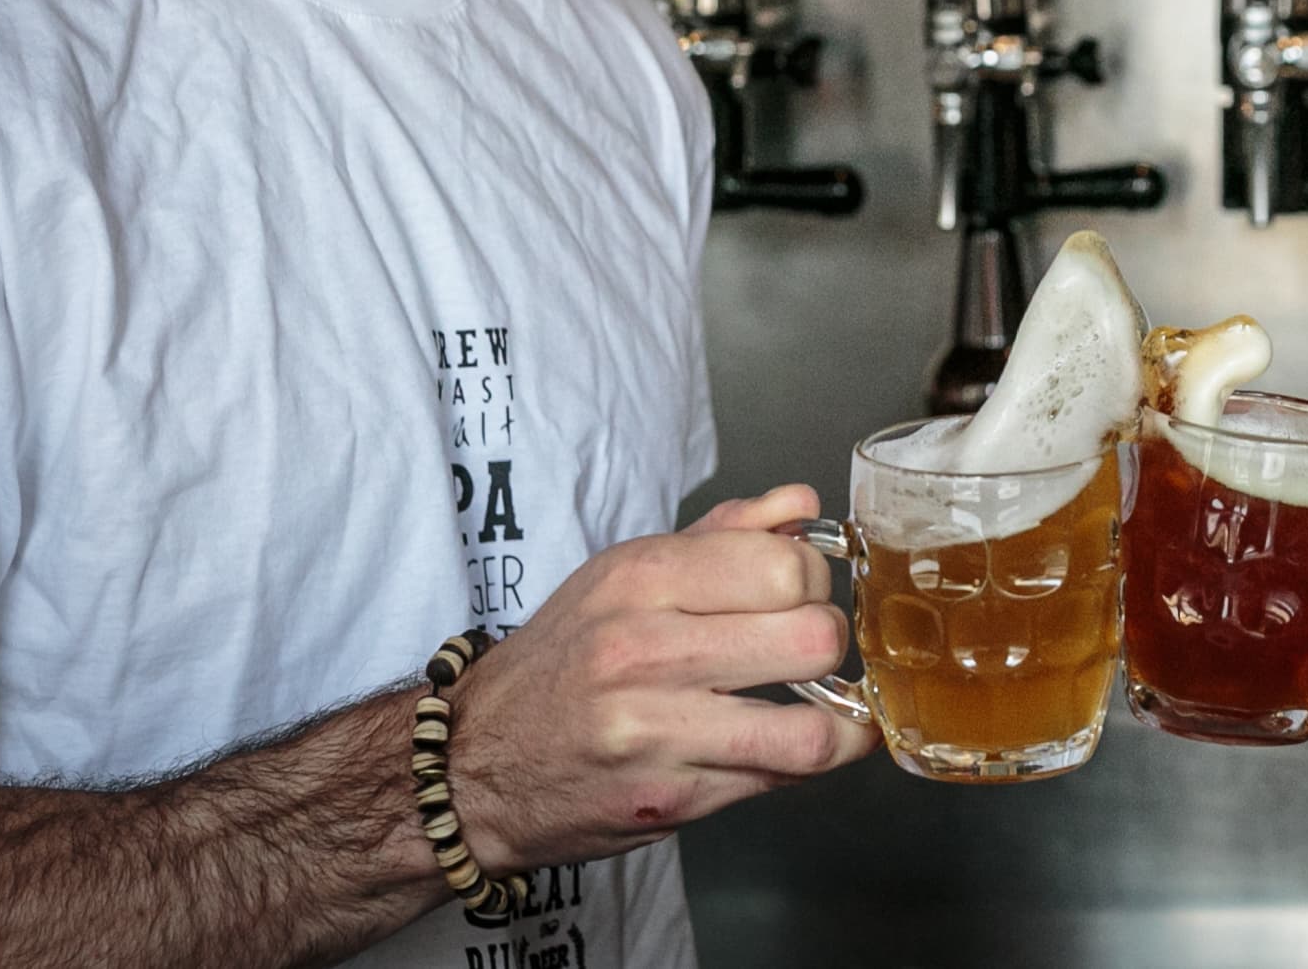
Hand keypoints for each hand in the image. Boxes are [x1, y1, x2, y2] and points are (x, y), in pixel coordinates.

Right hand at [445, 483, 877, 870]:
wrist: (470, 763)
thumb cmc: (563, 661)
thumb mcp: (624, 575)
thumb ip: (723, 534)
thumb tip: (803, 506)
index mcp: (640, 578)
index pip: (786, 564)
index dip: (813, 579)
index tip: (802, 593)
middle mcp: (643, 650)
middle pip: (812, 637)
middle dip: (830, 643)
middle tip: (811, 650)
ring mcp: (653, 732)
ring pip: (807, 728)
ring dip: (837, 718)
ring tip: (829, 706)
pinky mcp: (665, 801)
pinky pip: (777, 782)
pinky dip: (811, 763)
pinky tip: (807, 745)